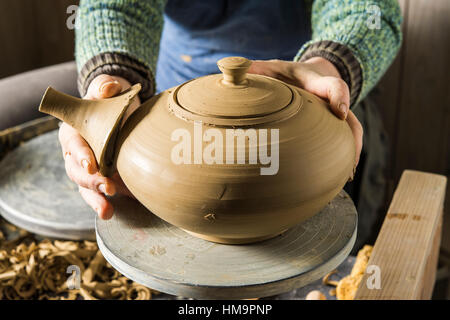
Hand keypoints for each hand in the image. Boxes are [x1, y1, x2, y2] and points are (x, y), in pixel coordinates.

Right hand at [58, 75, 139, 218]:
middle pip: (77, 171)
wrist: (123, 110)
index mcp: (73, 131)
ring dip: (96, 199)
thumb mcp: (108, 89)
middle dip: (91, 181)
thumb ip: (105, 87)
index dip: (81, 154)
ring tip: (107, 211)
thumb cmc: (111, 100)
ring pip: (86, 187)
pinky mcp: (104, 178)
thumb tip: (108, 88)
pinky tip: (118, 209)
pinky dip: (110, 202)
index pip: (74, 143)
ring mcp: (90, 169)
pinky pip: (103, 193)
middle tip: (107, 187)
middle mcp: (78, 153)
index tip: (91, 164)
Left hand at [248, 57, 362, 166]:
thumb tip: (232, 71)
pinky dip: (342, 158)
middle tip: (348, 159)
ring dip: (350, 153)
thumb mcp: (272, 67)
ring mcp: (333, 116)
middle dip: (351, 137)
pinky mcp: (331, 127)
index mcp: (315, 82)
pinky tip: (337, 177)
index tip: (339, 112)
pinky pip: (342, 141)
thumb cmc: (287, 74)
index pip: (333, 86)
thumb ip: (255, 70)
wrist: (308, 75)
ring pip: (351, 132)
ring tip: (345, 176)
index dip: (338, 97)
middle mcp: (329, 101)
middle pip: (350, 118)